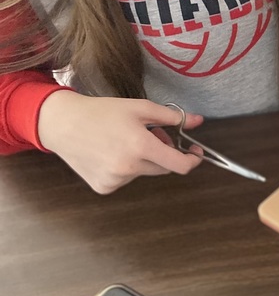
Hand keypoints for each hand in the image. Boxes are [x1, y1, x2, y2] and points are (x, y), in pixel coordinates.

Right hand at [37, 91, 203, 193]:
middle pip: (163, 167)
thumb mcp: (140, 108)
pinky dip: (127, 168)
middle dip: (164, 152)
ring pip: (145, 172)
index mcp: (140, 147)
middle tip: (152, 134)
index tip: (194, 152)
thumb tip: (198, 121)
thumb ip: (172, 116)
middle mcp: (128, 168)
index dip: (192, 160)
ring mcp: (115, 180)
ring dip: (144, 160)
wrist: (63, 124)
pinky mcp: (104, 187)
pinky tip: (111, 153)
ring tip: (126, 141)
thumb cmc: (102, 112)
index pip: (179, 165)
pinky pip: (127, 179)